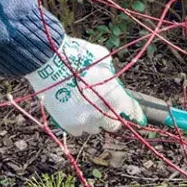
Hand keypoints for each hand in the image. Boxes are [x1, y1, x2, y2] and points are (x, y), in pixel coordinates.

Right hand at [24, 37, 145, 135]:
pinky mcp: (70, 125)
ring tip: (83, 105)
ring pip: (95, 128)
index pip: (132, 113)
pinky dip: (77, 123)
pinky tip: (72, 109)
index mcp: (115, 97)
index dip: (135, 115)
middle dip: (110, 117)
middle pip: (113, 125)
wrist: (50, 62)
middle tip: (103, 107)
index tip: (137, 118)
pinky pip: (79, 130)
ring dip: (93, 120)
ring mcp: (85, 121)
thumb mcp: (104, 60)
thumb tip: (116, 84)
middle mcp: (103, 113)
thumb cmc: (78, 56)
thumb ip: (112, 77)